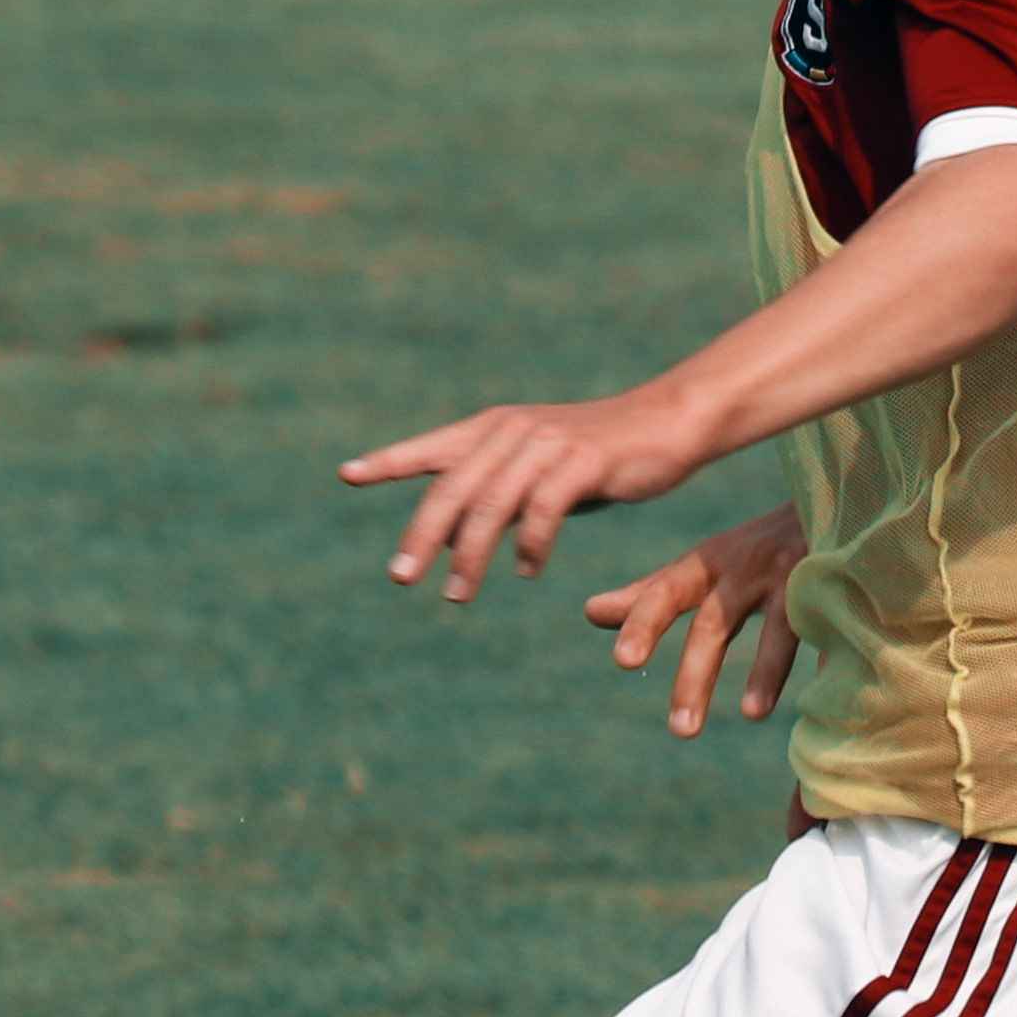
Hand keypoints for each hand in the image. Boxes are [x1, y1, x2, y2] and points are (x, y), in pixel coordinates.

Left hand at [343, 386, 711, 600]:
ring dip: (470, 554)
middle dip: (422, 534)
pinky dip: (531, 544)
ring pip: (492, 503)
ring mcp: (547, 443)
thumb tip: (460, 531)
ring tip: (456, 594)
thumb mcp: (539, 468)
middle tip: (400, 576)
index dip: (389, 461)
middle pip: (453, 486)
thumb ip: (499, 490)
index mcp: (496, 428)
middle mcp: (514, 431)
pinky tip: (527, 570)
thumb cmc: (600, 452)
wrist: (668, 422)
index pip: (432, 447)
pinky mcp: (583, 460)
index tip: (347, 474)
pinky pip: (544, 509)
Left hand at [587, 507, 809, 738]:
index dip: (644, 623)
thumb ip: (649, 594)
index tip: (623, 661)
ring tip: (751, 715)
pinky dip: (830, 655)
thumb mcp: (702, 567)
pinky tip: (830, 689)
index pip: (665, 594)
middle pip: (714, 623)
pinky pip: (832, 626)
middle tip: (680, 730)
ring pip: (776, 627)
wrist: (832, 500)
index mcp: (708, 567)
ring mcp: (794, 577)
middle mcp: (747, 569)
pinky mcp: (835, 585)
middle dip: (696, 675)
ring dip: (765, 670)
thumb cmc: (757, 547)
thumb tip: (591, 613)